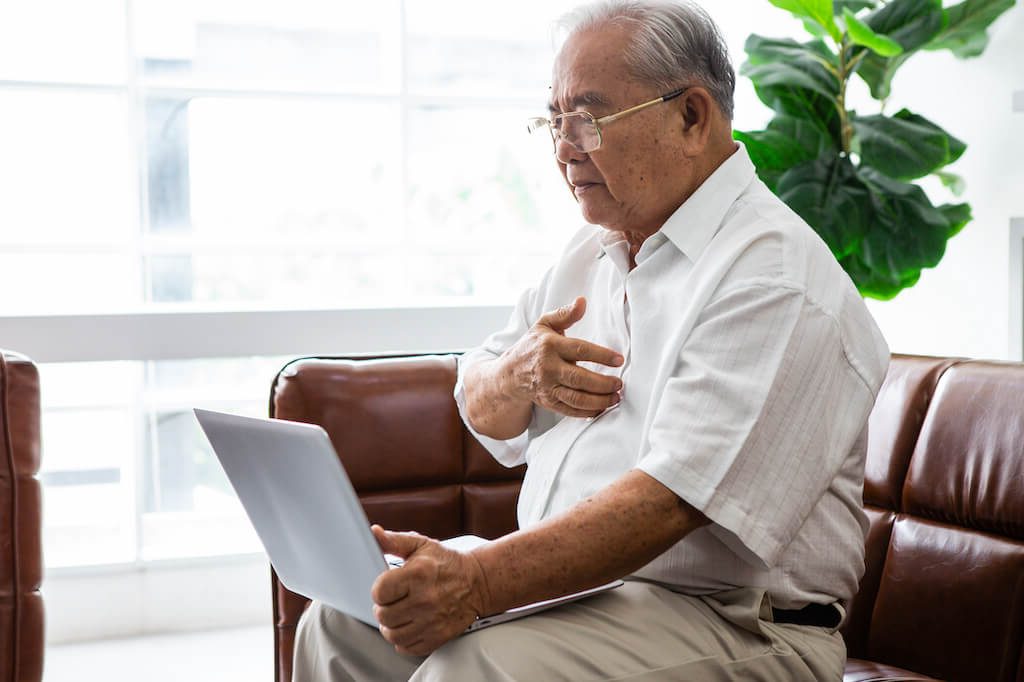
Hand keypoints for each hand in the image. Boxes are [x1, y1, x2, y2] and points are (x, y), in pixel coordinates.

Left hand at [370, 526, 490, 655]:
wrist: (479, 581)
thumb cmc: (447, 563)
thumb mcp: (421, 545)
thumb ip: (395, 540)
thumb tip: (375, 533)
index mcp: (418, 574)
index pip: (380, 592)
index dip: (379, 590)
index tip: (387, 587)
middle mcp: (425, 599)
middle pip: (384, 616)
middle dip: (383, 608)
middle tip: (392, 601)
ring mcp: (433, 621)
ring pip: (393, 635)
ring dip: (391, 626)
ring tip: (398, 614)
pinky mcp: (439, 636)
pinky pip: (407, 647)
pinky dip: (403, 639)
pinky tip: (409, 625)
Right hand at [500, 296, 623, 417]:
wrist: (510, 373)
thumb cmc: (532, 347)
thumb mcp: (544, 324)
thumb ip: (565, 314)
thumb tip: (582, 301)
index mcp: (550, 345)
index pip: (580, 350)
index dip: (602, 356)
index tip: (619, 360)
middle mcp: (548, 367)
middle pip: (580, 378)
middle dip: (603, 383)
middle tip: (619, 383)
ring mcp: (548, 387)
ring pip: (577, 398)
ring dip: (600, 400)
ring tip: (616, 397)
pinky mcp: (548, 402)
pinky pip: (571, 410)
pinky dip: (588, 412)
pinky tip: (602, 407)